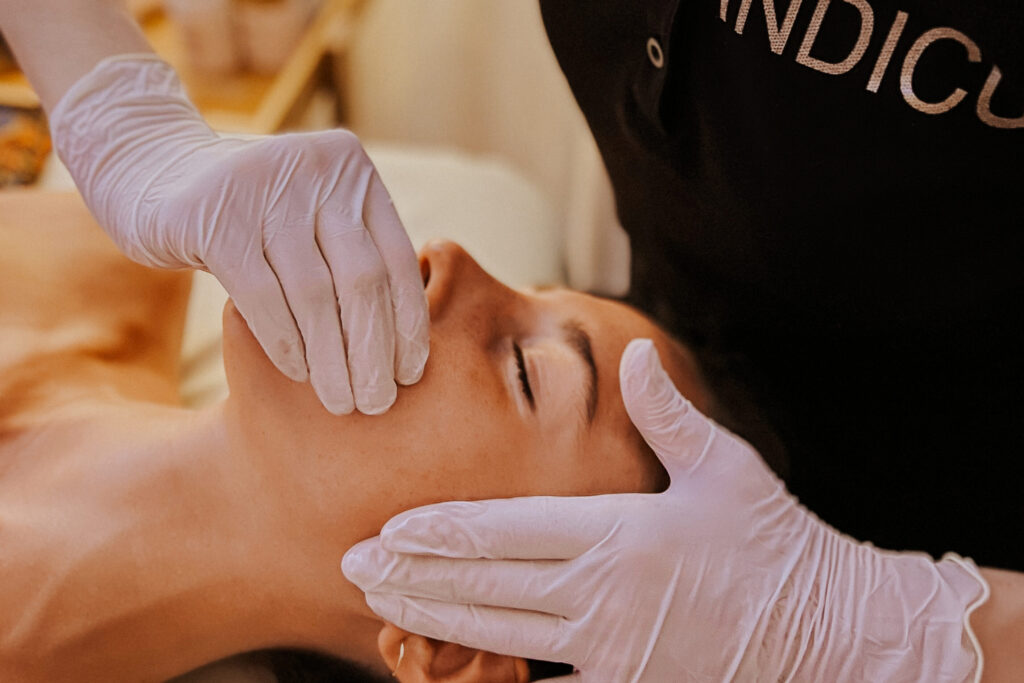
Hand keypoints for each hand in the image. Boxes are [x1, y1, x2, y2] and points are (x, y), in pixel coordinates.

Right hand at [49, 55, 427, 414]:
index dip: (408, 321)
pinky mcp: (215, 218)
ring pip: (315, 295)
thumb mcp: (308, 216)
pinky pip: (263, 298)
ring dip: (333, 360)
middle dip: (373, 351)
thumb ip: (350, 256)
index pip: (395, 257)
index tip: (411, 373)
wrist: (149, 168)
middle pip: (362, 279)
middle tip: (379, 403)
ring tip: (343, 403)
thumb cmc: (249, 214)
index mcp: (351, 170)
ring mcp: (265, 189)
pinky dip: (287, 343)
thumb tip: (401, 344)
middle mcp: (317, 170)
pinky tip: (300, 375)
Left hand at [344, 339, 988, 680]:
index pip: (505, 532)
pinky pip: (539, 674)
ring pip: (498, 632)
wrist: (827, 632)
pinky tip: (449, 650)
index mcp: (619, 534)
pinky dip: (488, 660)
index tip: (387, 529)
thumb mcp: (728, 469)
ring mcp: (608, 648)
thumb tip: (635, 353)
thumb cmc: (775, 543)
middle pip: (484, 585)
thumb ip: (668, 415)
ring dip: (432, 616)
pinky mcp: (623, 681)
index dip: (439, 532)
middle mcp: (602, 595)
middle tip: (350, 565)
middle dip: (411, 575)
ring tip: (379, 602)